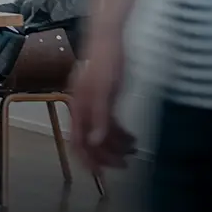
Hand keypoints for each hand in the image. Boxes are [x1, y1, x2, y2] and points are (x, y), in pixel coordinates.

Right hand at [69, 43, 133, 171]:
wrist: (109, 37)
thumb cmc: (107, 60)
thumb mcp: (105, 90)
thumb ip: (100, 116)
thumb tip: (95, 141)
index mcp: (79, 107)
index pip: (79, 142)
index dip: (88, 160)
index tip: (101, 174)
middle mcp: (82, 108)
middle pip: (90, 140)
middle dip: (106, 155)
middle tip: (124, 164)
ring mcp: (92, 103)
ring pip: (100, 132)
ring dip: (115, 144)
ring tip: (132, 149)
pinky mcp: (102, 97)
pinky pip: (107, 121)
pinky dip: (118, 131)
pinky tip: (130, 136)